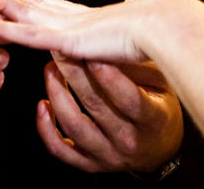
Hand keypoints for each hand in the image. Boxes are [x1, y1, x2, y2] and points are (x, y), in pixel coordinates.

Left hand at [0, 0, 149, 63]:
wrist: (163, 29)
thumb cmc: (157, 37)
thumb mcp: (135, 40)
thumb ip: (128, 40)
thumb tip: (138, 40)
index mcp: (89, 19)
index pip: (55, 4)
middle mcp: (74, 17)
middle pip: (33, 2)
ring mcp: (67, 26)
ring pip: (24, 13)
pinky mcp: (65, 39)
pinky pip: (26, 35)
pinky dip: (5, 29)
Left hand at [37, 56, 182, 172]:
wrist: (160, 149)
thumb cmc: (159, 107)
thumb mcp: (160, 84)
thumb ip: (135, 66)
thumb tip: (106, 40)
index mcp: (152, 121)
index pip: (129, 100)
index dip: (109, 78)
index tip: (92, 54)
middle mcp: (129, 141)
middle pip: (96, 107)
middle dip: (74, 74)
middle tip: (60, 49)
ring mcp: (107, 156)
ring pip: (74, 127)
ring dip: (57, 95)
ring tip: (51, 69)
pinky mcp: (90, 164)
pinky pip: (61, 150)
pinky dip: (46, 129)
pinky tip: (43, 105)